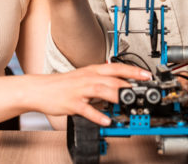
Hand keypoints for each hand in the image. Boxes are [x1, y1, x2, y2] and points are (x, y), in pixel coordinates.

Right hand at [35, 63, 150, 125]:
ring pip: (100, 90)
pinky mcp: (72, 103)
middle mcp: (87, 78)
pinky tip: (106, 119)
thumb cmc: (62, 85)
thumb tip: (119, 86)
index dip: (133, 71)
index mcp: (92, 71)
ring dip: (115, 96)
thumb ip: (101, 81)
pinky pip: (86, 109)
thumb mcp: (84, 78)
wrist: (40, 89)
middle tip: (142, 92)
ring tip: (128, 104)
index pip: (116, 68)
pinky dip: (97, 115)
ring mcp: (79, 90)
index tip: (147, 75)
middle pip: (111, 78)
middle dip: (128, 84)